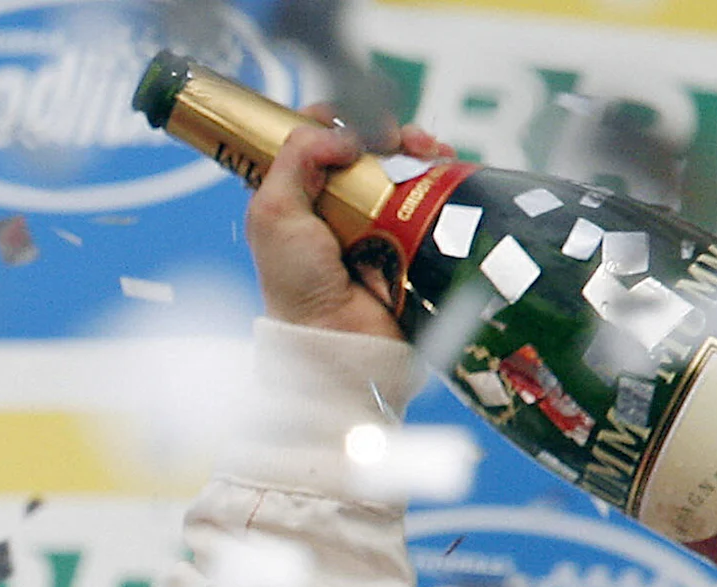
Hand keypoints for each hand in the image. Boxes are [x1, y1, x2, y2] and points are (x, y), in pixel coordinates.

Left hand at [246, 117, 458, 340]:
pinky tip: (443, 164)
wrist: (342, 338)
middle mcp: (337, 201)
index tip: (349, 118)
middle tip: (392, 136)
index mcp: (297, 195)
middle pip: (366, 141)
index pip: (313, 136)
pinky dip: (442, 169)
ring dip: (417, 144)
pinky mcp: (412, 230)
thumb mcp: (273, 216)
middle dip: (385, 128)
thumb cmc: (297, 289)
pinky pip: (433, 187)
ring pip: (402, 159)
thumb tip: (337, 132)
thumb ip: (293, 160)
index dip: (334, 118)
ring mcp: (377, 215)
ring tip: (425, 150)